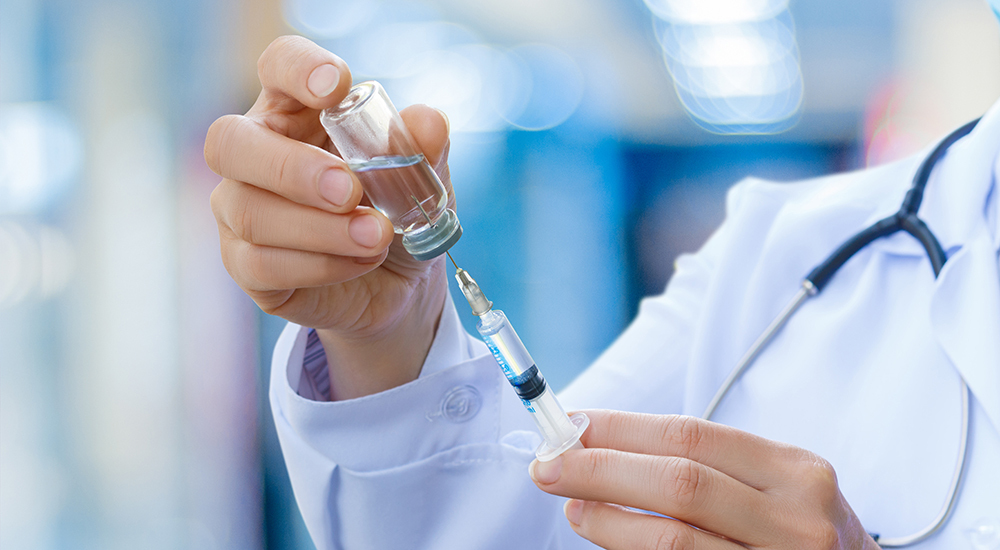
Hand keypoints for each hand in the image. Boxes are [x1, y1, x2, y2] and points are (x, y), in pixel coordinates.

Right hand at [204, 36, 452, 399]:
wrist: (399, 282)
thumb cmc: (396, 210)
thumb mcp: (422, 177)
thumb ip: (424, 148)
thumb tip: (429, 124)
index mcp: (296, 109)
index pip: (277, 65)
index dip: (298, 68)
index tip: (337, 86)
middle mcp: (253, 153)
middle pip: (229, 142)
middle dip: (291, 168)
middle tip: (350, 191)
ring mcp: (239, 209)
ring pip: (250, 212)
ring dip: (322, 229)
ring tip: (378, 236)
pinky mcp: (244, 266)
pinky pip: (262, 264)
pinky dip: (320, 265)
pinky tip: (361, 262)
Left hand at [529, 410, 878, 549]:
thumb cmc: (798, 529)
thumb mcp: (775, 484)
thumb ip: (705, 463)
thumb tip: (598, 442)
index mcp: (797, 473)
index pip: (692, 437)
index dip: (622, 428)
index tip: (572, 423)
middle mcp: (796, 521)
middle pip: (678, 484)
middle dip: (601, 469)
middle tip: (548, 463)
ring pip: (672, 541)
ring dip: (606, 519)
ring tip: (571, 504)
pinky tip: (604, 536)